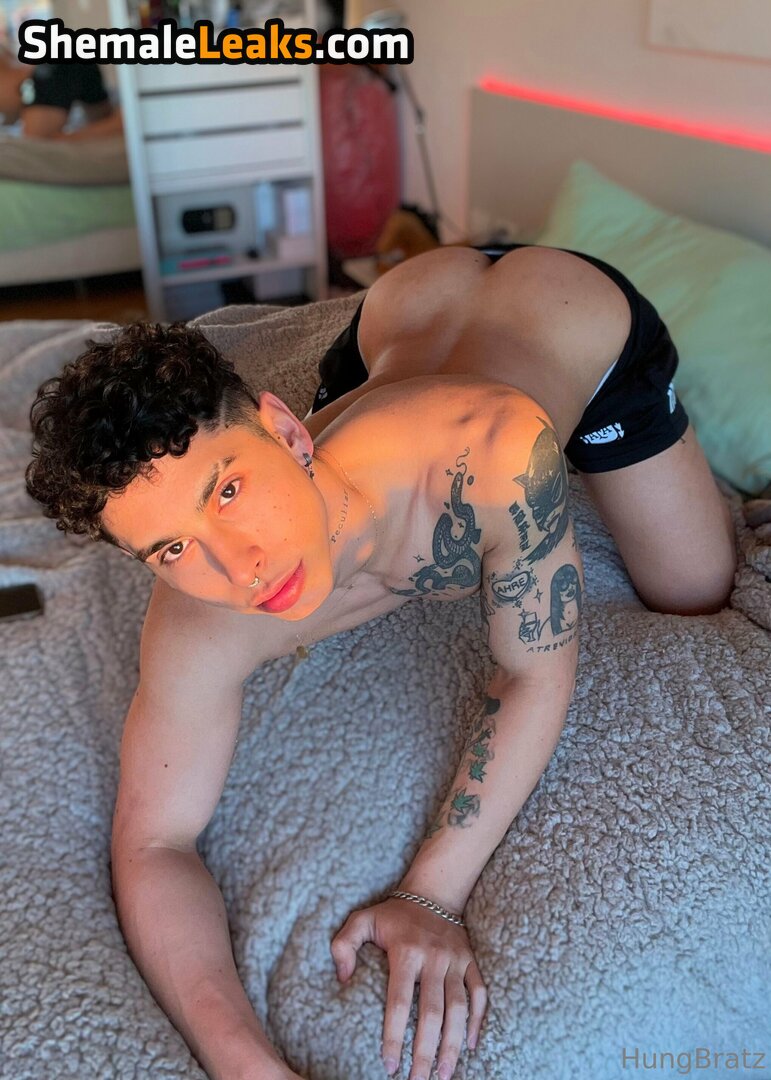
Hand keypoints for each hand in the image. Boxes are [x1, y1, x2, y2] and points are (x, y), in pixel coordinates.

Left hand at [330, 898, 486, 1079]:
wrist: (433, 892)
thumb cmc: (393, 914)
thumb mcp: (362, 920)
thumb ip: (344, 945)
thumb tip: (343, 980)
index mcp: (406, 952)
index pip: (399, 1002)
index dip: (394, 1036)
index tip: (390, 1065)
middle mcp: (433, 958)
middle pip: (432, 1012)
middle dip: (425, 1050)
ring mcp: (455, 960)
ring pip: (459, 1008)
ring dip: (453, 1044)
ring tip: (444, 1073)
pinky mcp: (471, 961)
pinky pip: (480, 993)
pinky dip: (478, 1020)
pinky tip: (471, 1045)